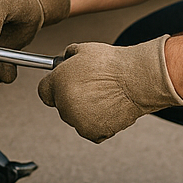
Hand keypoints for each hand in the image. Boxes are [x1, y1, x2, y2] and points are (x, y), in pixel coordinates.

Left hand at [36, 36, 182, 142]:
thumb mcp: (83, 50)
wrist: (138, 79)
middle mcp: (64, 104)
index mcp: (58, 82)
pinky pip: (91, 130)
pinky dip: (99, 123)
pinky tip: (109, 109)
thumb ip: (67, 59)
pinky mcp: (92, 132)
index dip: (56, 88)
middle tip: (92, 89)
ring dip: (86, 112)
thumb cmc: (114, 64)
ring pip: (76, 119)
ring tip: (104, 97)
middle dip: (73, 98)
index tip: (63, 86)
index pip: (44, 91)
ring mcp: (78, 121)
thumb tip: (65, 61)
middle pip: (61, 105)